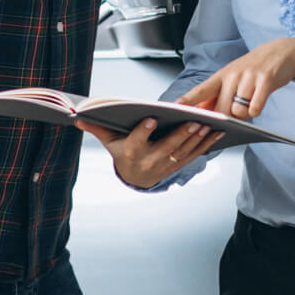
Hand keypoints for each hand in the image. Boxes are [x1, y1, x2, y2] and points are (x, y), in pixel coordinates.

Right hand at [76, 117, 222, 189]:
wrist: (135, 177)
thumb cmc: (122, 151)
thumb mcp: (110, 141)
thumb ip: (97, 128)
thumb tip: (77, 117)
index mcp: (131, 153)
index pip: (137, 142)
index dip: (143, 131)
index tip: (152, 119)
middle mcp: (150, 161)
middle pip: (167, 147)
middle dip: (181, 134)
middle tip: (194, 120)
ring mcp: (166, 165)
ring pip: (184, 152)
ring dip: (198, 139)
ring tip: (209, 124)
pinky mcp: (179, 165)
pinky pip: (195, 155)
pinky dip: (207, 144)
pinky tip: (218, 132)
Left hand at [178, 37, 294, 118]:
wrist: (281, 52)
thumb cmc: (254, 68)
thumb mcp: (233, 77)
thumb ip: (218, 95)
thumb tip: (201, 113)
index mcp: (221, 75)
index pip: (201, 90)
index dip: (188, 100)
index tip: (175, 107)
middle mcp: (232, 75)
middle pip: (221, 110)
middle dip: (226, 119)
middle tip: (234, 113)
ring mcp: (248, 77)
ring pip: (238, 112)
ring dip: (244, 114)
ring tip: (250, 102)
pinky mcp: (265, 81)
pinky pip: (255, 108)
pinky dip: (257, 110)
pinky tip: (259, 101)